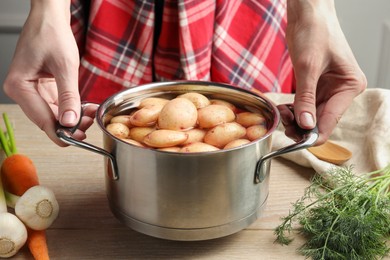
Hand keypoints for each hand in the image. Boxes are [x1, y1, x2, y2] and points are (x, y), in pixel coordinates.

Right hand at [2, 0, 82, 145]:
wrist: (50, 17)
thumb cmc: (52, 34)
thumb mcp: (65, 67)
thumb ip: (68, 97)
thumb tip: (70, 123)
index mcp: (19, 87)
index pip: (42, 120)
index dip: (62, 133)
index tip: (80, 140)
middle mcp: (21, 91)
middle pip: (47, 119)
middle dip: (72, 124)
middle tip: (92, 122)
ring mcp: (31, 90)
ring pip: (54, 114)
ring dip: (74, 117)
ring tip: (92, 112)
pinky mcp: (41, 88)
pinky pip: (57, 104)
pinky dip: (72, 107)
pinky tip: (87, 107)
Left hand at [286, 0, 366, 143]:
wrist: (307, 12)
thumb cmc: (314, 31)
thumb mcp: (307, 67)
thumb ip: (306, 99)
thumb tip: (306, 126)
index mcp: (349, 86)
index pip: (331, 120)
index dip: (313, 134)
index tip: (295, 142)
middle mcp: (342, 90)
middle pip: (321, 120)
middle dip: (301, 126)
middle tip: (282, 126)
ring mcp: (329, 88)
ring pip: (311, 115)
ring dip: (295, 118)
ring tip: (280, 113)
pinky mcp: (316, 85)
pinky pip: (305, 105)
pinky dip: (293, 109)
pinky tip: (282, 108)